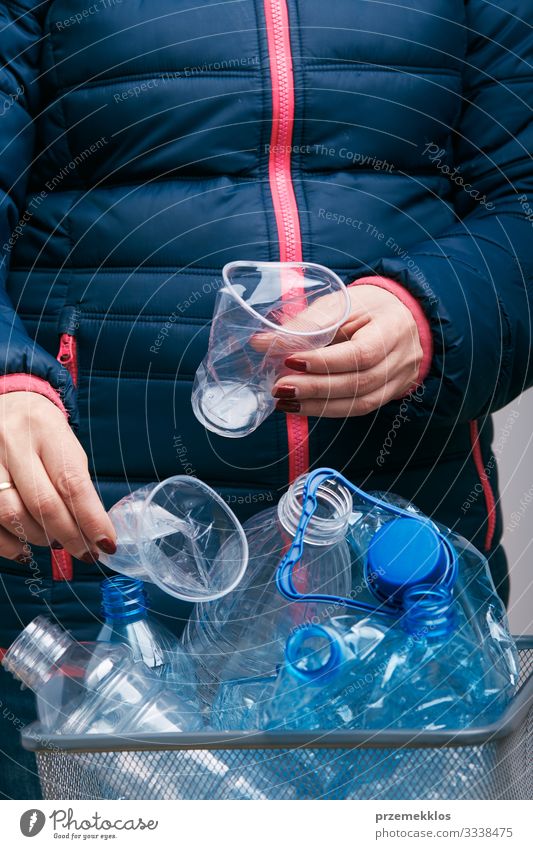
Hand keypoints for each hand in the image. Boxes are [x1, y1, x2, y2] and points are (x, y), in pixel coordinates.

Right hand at [0, 392, 115, 562]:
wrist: (5, 404)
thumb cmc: (42, 431)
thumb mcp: (66, 445)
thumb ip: (76, 483)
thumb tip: (92, 531)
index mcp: (46, 430)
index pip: (72, 483)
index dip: (91, 519)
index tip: (106, 543)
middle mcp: (13, 443)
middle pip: (43, 504)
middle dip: (69, 536)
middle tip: (86, 552)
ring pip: (13, 516)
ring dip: (40, 539)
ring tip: (56, 543)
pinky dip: (10, 544)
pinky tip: (25, 548)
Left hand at [272, 285, 422, 416]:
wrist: (401, 316)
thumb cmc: (367, 306)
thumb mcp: (339, 304)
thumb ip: (304, 325)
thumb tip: (261, 343)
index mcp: (393, 328)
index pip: (361, 353)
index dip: (325, 362)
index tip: (290, 361)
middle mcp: (401, 359)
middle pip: (359, 382)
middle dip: (315, 388)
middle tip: (280, 386)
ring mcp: (398, 381)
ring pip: (359, 403)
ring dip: (317, 406)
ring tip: (284, 401)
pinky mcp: (389, 395)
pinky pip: (358, 409)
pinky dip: (326, 410)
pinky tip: (300, 407)